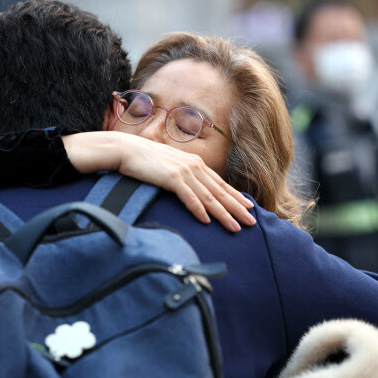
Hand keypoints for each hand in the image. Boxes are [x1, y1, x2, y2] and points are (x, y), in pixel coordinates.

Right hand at [63, 132, 255, 231]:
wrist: (125, 149)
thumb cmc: (144, 160)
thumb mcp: (168, 166)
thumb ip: (181, 176)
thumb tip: (189, 189)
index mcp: (194, 163)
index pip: (219, 184)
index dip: (235, 197)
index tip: (248, 208)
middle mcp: (193, 166)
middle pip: (219, 191)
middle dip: (237, 208)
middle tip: (252, 223)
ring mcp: (183, 171)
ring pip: (208, 196)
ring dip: (223, 213)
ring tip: (235, 227)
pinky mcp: (170, 177)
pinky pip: (188, 197)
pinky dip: (198, 209)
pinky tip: (206, 221)